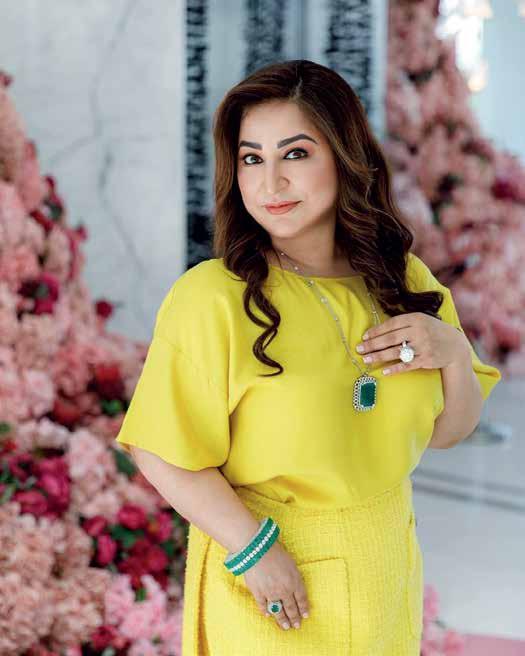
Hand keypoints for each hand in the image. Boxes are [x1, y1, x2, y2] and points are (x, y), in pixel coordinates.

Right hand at [241, 540, 309, 630]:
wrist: (257, 550)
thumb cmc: (276, 552)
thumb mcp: (291, 563)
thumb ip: (294, 577)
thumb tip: (295, 586)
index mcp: (295, 581)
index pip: (301, 599)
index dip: (304, 608)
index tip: (305, 616)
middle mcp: (284, 590)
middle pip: (291, 608)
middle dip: (294, 618)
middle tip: (296, 626)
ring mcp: (271, 593)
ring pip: (278, 611)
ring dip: (282, 620)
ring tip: (285, 627)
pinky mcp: (258, 593)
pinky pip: (263, 606)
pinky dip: (266, 611)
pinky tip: (268, 615)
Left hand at [355, 312, 470, 374]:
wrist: (455, 345)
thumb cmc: (432, 331)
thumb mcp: (420, 321)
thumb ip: (403, 324)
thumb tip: (378, 331)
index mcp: (416, 318)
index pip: (391, 324)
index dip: (376, 331)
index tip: (364, 337)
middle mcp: (419, 331)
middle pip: (390, 339)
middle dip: (372, 345)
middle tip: (359, 349)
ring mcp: (423, 346)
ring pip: (396, 352)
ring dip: (379, 357)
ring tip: (366, 359)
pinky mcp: (427, 359)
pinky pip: (407, 365)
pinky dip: (395, 369)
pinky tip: (384, 372)